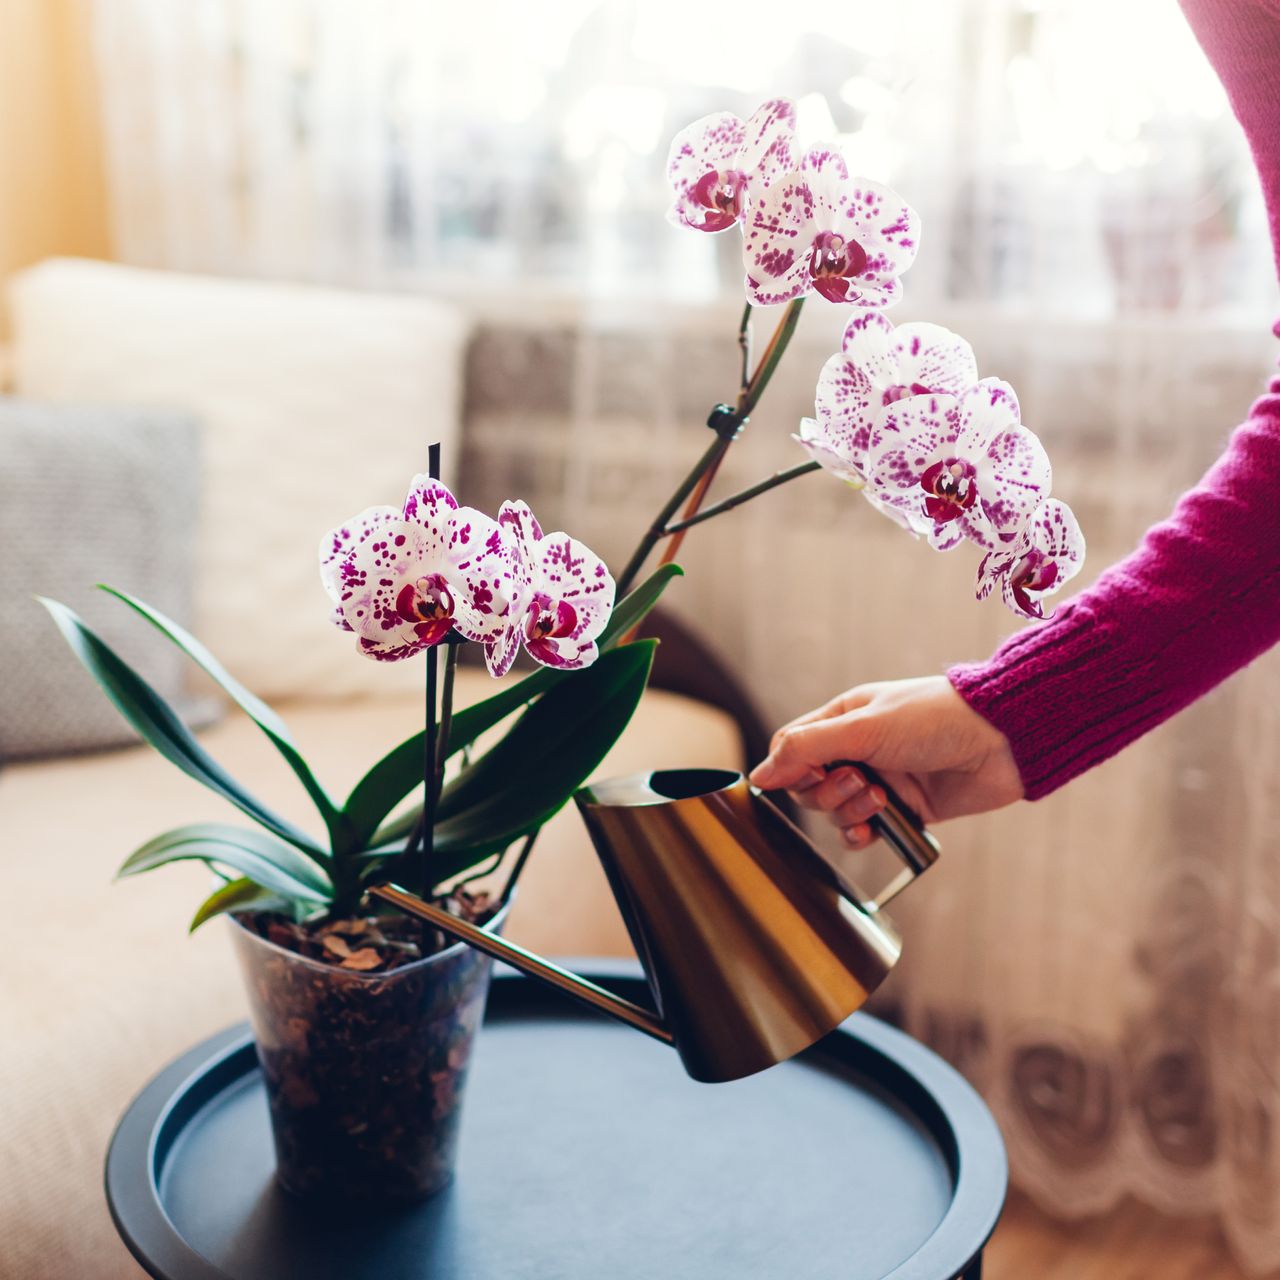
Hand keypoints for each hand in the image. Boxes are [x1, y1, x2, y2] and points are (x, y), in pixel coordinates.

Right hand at [748, 676, 1023, 847]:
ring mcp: (880, 780)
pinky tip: (875, 829)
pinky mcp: (903, 810)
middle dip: (827, 792)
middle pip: (809, 785)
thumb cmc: (935, 718)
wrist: (1001, 742)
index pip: (792, 748)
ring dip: (849, 811)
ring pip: (835, 811)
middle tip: (860, 781)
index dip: (788, 768)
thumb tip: (758, 776)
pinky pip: (863, 832)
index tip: (799, 778)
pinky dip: (862, 834)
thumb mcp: (863, 728)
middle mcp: (857, 750)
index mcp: (843, 719)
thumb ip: (806, 750)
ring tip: (881, 798)